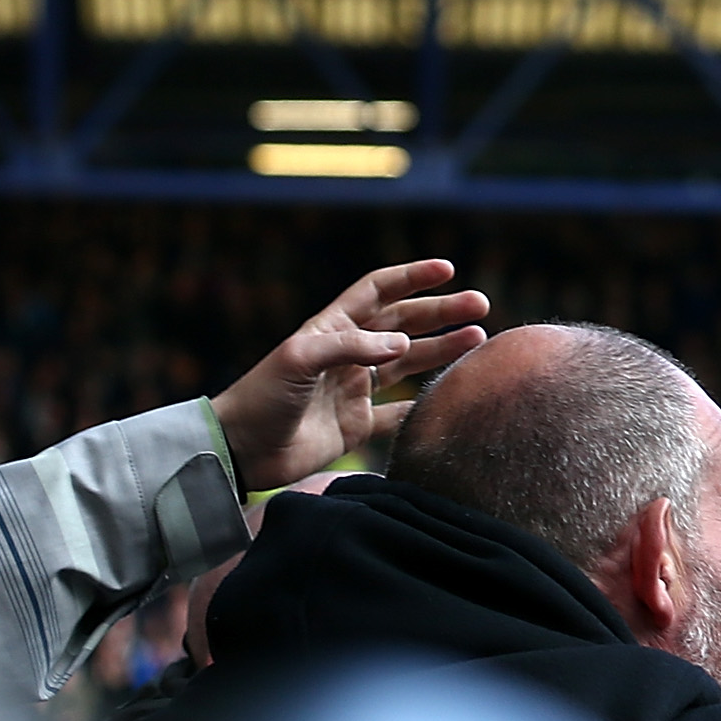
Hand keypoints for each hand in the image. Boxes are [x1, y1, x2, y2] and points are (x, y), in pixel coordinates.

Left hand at [209, 259, 489, 490]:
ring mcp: (355, 389)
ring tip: (479, 339)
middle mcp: (349, 354)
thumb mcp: (299, 359)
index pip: (378, 291)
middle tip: (480, 305)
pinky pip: (401, 411)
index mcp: (332, 329)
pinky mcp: (358, 424)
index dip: (412, 277)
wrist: (240, 451)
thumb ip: (352, 346)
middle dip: (441, 312)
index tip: (447, 270)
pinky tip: (452, 395)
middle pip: (404, 324)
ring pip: (410, 361)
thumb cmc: (262, 397)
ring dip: (443, 348)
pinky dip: (426, 403)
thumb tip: (403, 343)